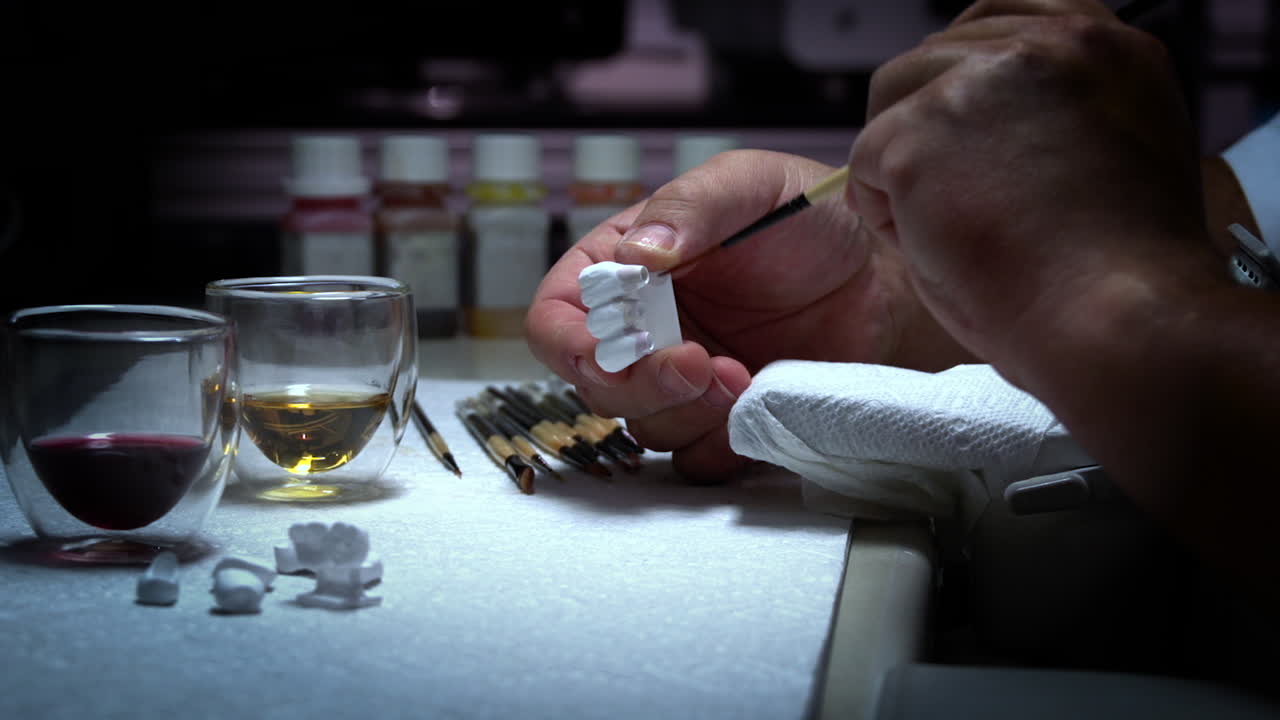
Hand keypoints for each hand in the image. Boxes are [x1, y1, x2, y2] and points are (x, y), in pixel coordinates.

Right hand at [526, 150, 973, 479]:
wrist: (887, 275)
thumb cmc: (814, 217)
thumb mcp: (748, 186)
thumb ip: (687, 210)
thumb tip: (634, 253)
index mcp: (625, 267)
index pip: (557, 316)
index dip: (574, 342)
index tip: (621, 347)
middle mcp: (643, 329)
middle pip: (594, 384)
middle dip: (642, 384)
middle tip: (702, 363)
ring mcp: (682, 380)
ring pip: (641, 428)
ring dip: (686, 412)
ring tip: (744, 374)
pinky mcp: (723, 422)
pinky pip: (694, 458)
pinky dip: (719, 443)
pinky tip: (757, 399)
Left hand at [847, 0, 1219, 380]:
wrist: (1117, 320)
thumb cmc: (1117, 272)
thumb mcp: (1113, 154)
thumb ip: (1055, 112)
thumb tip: (981, 118)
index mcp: (1104, 46)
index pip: (997, 24)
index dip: (961, 82)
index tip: (961, 136)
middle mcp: (1047, 44)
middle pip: (932, 59)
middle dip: (928, 128)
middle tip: (964, 204)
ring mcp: (980, 82)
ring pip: (890, 103)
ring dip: (904, 166)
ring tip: (959, 229)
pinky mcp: (922, 132)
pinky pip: (864, 164)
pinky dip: (885, 213)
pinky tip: (941, 247)